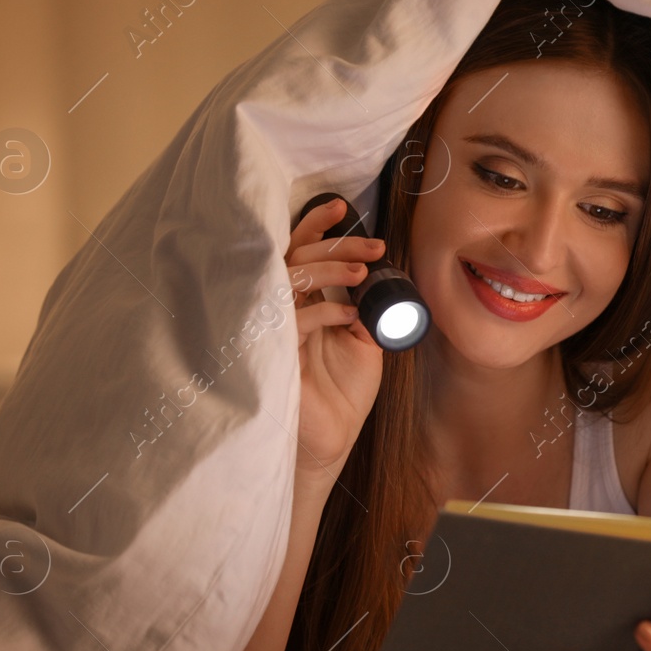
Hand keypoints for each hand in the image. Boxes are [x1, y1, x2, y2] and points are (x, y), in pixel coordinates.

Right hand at [285, 197, 385, 485]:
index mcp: (304, 303)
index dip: (317, 227)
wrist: (330, 442)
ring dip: (328, 269)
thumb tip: (375, 282)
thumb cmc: (340, 395)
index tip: (342, 209)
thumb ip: (363, 310)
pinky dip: (324, 311)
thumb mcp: (363, 342)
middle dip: (335, 244)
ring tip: (361, 272)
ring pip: (290, 278)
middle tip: (372, 246)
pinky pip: (293, 319)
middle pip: (295, 256)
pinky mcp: (275, 354)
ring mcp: (277, 330)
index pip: (301, 252)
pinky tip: (347, 317)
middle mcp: (285, 310)